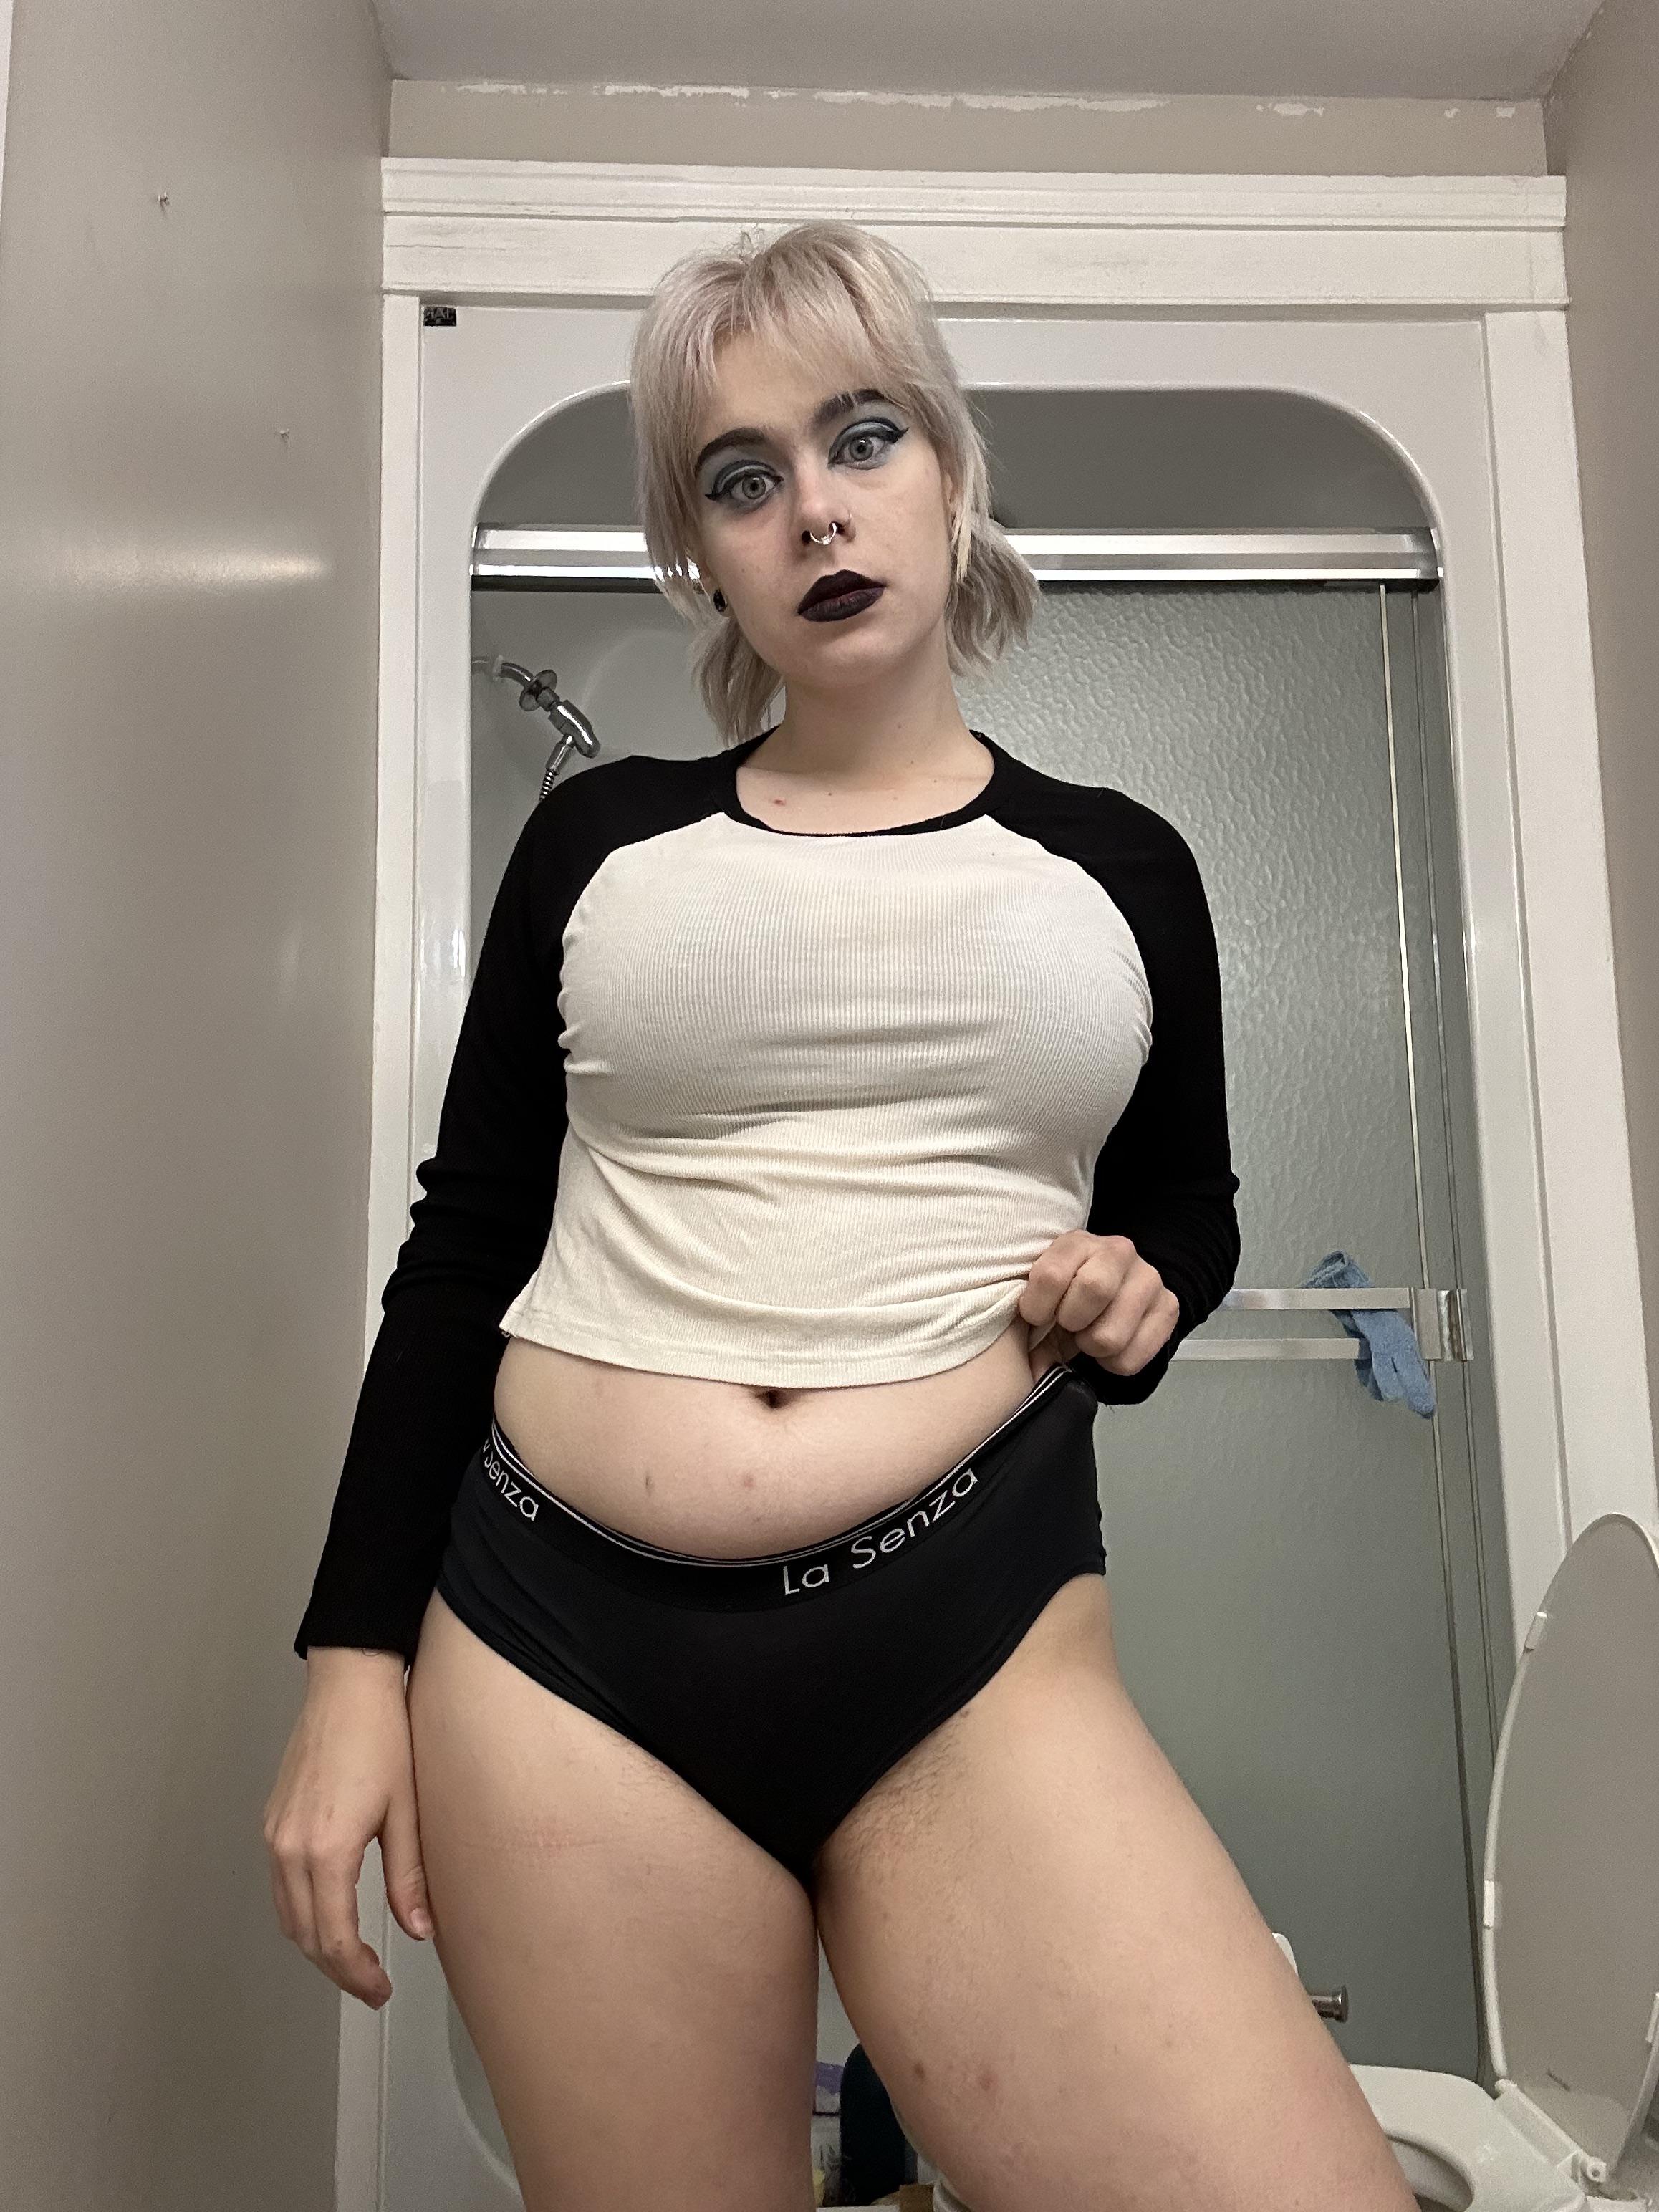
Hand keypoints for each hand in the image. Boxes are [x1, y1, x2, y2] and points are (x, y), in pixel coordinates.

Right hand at [262, 1648, 431, 2008]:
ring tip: (354, 1958)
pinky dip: (303, 1912)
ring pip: (288, 1915)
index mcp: (325, 1850)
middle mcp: (289, 1847)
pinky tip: (330, 1912)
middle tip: (371, 1985)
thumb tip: (421, 1928)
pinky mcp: (274, 1821)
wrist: (350, 1683)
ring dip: (317, 1944)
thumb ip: (410, 1877)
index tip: (379, 1989)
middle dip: (337, 1969)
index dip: (357, 1975)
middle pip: (305, 1936)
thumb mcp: (408, 1810)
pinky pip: (280, 1886)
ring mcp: (276, 1834)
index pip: (334, 1939)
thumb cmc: (382, 1733)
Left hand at [1019, 1230, 1179, 1379]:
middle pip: (1094, 1290)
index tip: (1037, 1316)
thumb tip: (1018, 1355)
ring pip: (1111, 1334)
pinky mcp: (1169, 1307)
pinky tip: (1111, 1348)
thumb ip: (1027, 1313)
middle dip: (1072, 1321)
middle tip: (1069, 1326)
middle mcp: (1117, 1251)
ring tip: (1089, 1337)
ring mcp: (1148, 1278)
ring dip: (1092, 1347)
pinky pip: (1132, 1357)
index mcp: (1077, 1242)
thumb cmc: (1066, 1300)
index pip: (1052, 1274)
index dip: (1037, 1307)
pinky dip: (1114, 1363)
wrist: (1111, 1301)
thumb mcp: (1041, 1297)